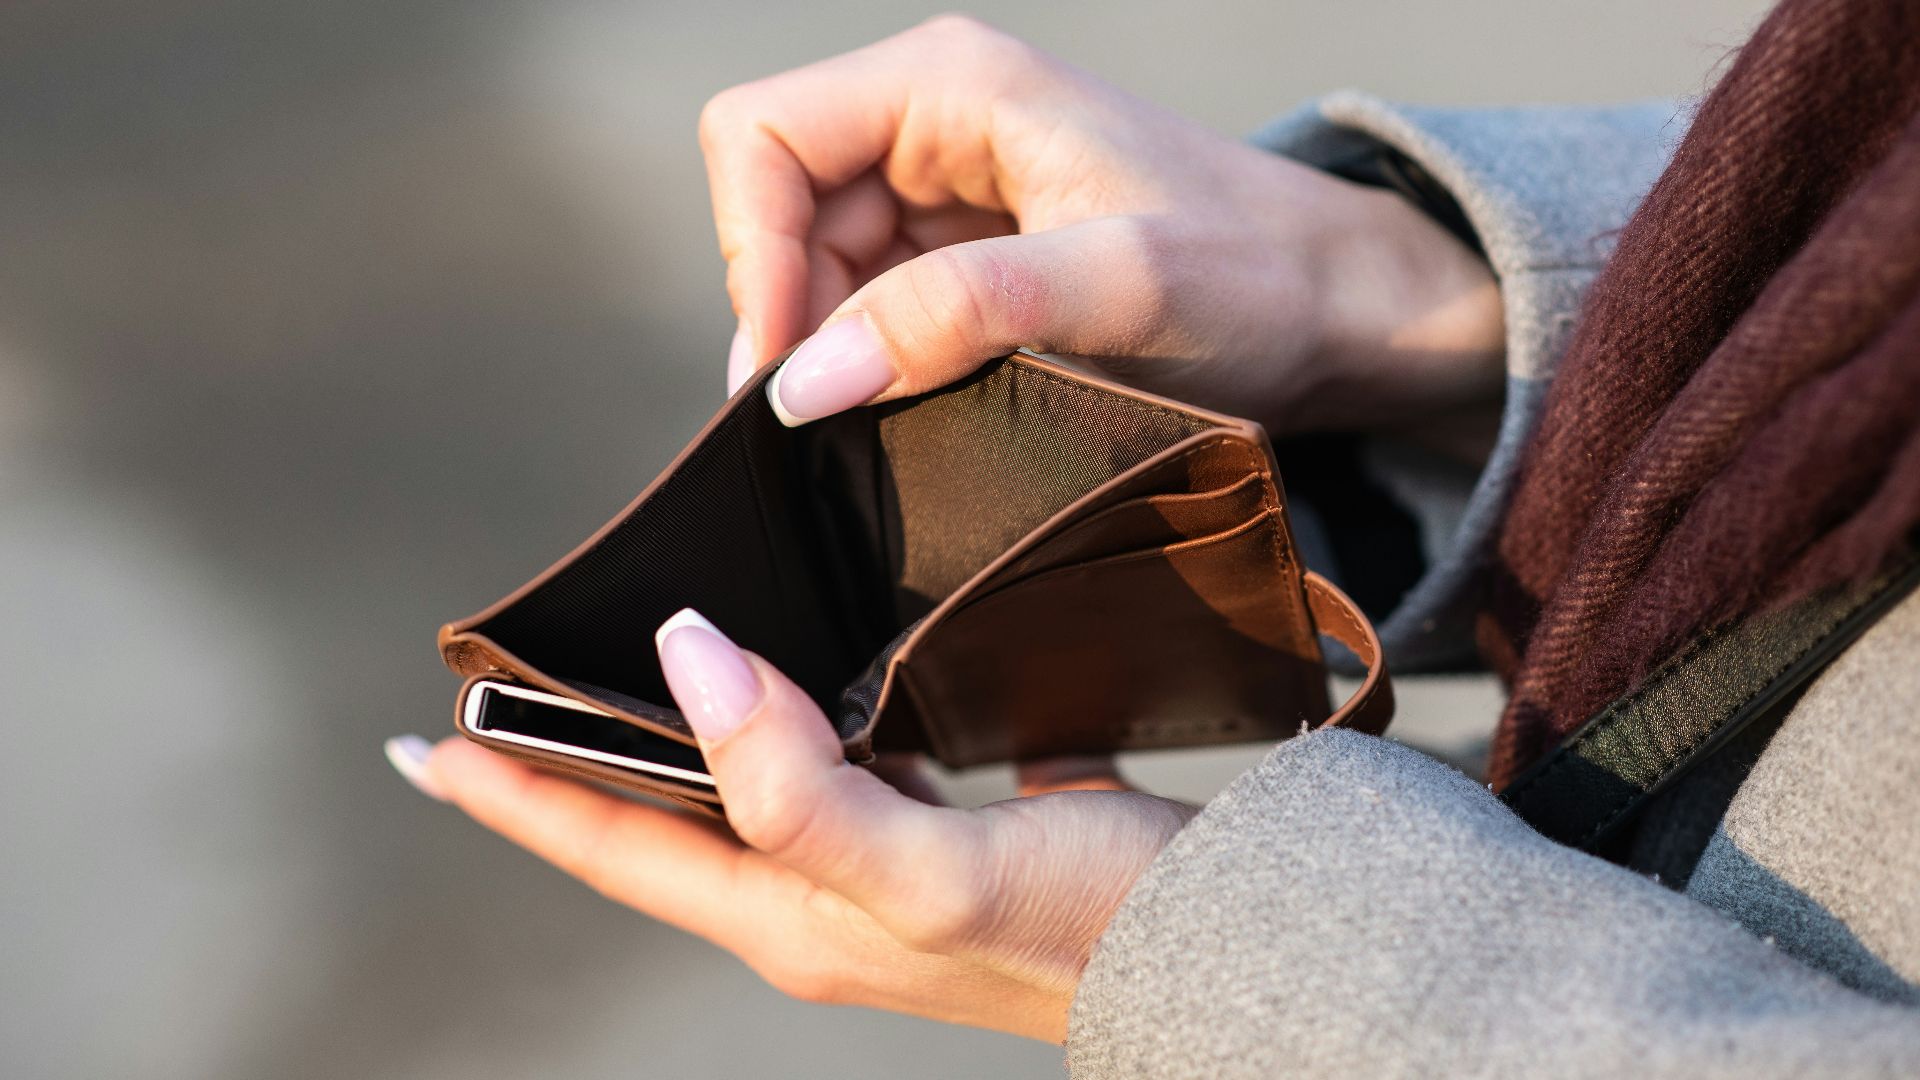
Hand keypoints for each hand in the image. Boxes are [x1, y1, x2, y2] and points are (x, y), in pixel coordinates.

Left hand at [397, 610, 1194, 1042]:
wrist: (1227, 954)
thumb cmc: (1084, 927)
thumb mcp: (925, 871)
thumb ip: (793, 785)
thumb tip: (685, 659)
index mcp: (786, 917)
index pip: (609, 849)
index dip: (510, 795)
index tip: (419, 739)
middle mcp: (814, 901)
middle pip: (656, 824)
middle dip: (569, 762)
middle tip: (502, 689)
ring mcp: (876, 873)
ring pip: (735, 792)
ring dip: (667, 739)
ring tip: (616, 673)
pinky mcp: (940, 834)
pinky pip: (823, 767)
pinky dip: (778, 717)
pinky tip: (791, 671)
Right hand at [704, 15, 1502, 434]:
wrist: (1344, 313)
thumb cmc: (1259, 275)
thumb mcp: (1116, 289)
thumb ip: (958, 316)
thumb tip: (807, 379)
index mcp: (949, 82)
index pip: (759, 137)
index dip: (753, 252)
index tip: (792, 369)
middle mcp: (932, 121)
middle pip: (775, 210)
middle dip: (788, 317)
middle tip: (832, 423)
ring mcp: (946, 191)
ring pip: (814, 270)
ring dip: (831, 351)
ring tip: (888, 423)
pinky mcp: (969, 258)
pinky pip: (870, 307)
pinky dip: (873, 366)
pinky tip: (915, 413)